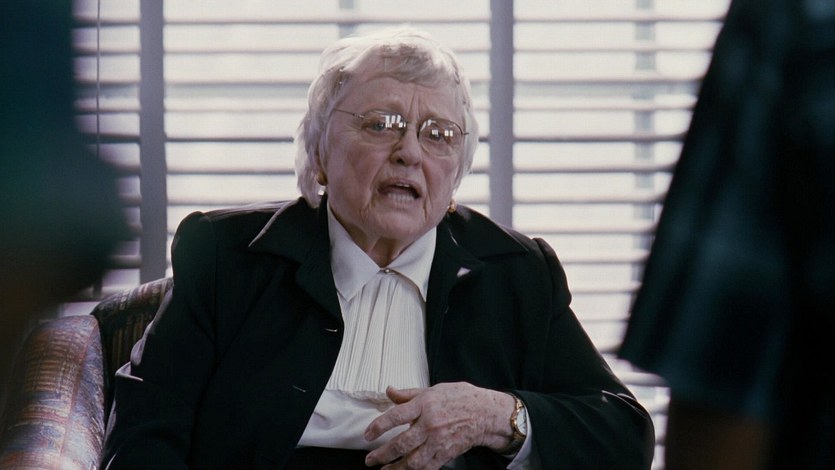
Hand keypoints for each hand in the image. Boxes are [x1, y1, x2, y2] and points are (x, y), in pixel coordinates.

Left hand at [363, 382, 515, 468]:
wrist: (485, 413)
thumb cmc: (460, 398)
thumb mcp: (432, 390)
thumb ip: (408, 394)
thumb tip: (389, 391)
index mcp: (425, 405)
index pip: (395, 416)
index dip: (378, 427)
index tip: (368, 434)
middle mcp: (430, 424)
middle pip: (401, 443)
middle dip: (382, 454)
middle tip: (370, 459)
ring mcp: (438, 441)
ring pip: (412, 461)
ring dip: (395, 468)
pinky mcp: (445, 454)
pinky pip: (427, 467)